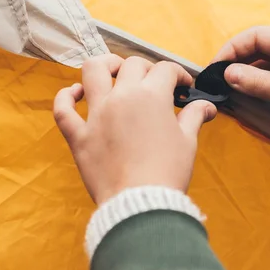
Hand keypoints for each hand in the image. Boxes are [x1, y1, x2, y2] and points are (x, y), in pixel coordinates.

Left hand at [53, 55, 216, 204]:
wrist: (141, 204)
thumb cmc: (168, 172)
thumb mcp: (188, 141)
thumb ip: (194, 116)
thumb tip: (206, 105)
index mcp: (151, 96)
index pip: (165, 70)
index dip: (178, 74)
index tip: (183, 87)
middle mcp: (122, 97)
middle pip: (132, 65)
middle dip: (147, 69)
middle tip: (155, 84)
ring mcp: (96, 114)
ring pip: (92, 72)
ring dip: (104, 65)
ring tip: (113, 70)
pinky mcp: (79, 136)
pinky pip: (63, 110)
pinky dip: (65, 97)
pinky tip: (74, 93)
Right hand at [213, 27, 269, 165]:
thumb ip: (260, 83)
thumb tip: (227, 74)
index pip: (257, 36)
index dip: (232, 49)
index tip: (214, 68)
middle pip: (259, 50)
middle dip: (236, 63)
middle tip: (216, 83)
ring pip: (265, 68)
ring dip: (246, 78)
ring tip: (227, 92)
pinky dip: (258, 90)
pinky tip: (246, 101)